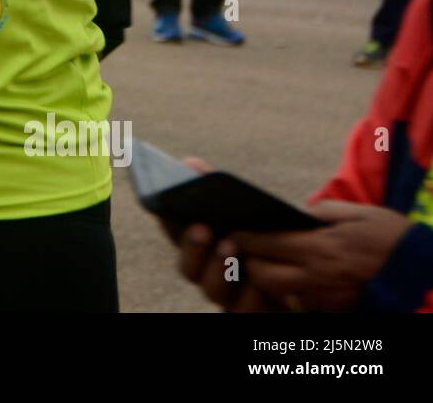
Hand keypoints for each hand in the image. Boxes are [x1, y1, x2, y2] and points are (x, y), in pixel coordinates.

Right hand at [161, 157, 267, 311]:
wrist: (308, 274)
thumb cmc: (269, 236)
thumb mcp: (248, 213)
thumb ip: (218, 191)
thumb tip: (190, 163)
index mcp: (205, 248)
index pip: (176, 236)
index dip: (168, 223)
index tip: (166, 208)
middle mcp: (210, 274)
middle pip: (188, 268)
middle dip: (192, 248)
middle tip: (202, 228)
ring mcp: (230, 296)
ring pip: (212, 291)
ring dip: (217, 269)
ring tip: (230, 247)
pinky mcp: (253, 311)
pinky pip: (243, 312)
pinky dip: (248, 297)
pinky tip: (256, 281)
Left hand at [229, 200, 413, 312]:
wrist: (423, 269)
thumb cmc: (390, 236)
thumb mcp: (355, 214)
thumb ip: (319, 213)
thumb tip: (293, 213)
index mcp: (321, 248)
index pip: (266, 244)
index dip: (243, 238)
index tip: (232, 231)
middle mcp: (319, 276)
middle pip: (263, 276)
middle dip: (247, 262)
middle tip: (241, 249)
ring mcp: (326, 296)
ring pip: (278, 292)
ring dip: (265, 278)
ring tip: (261, 261)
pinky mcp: (334, 308)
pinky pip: (300, 300)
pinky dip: (288, 289)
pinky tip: (288, 274)